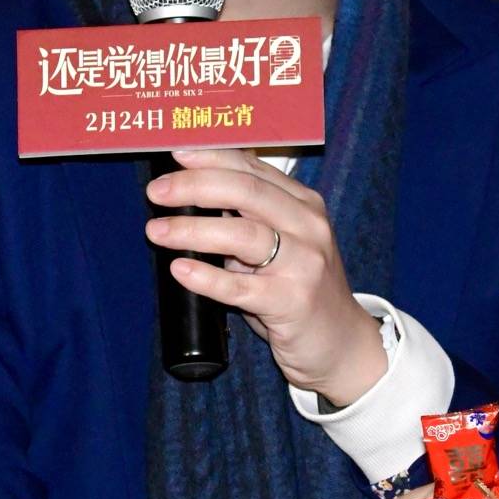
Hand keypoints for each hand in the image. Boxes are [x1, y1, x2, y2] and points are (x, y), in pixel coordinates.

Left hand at [146, 148, 386, 403]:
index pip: (252, 168)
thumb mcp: (283, 244)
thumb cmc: (299, 290)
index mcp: (304, 204)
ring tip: (156, 231)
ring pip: (243, 235)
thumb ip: (248, 219)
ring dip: (192, 230)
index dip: (211, 158)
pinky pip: (241, 288)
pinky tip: (180, 270)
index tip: (175, 154)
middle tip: (156, 192)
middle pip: (246, 192)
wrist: (341, 344)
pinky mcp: (293, 302)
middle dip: (195, 186)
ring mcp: (304, 264)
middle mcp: (308, 226)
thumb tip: (191, 193)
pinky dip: (207, 277)